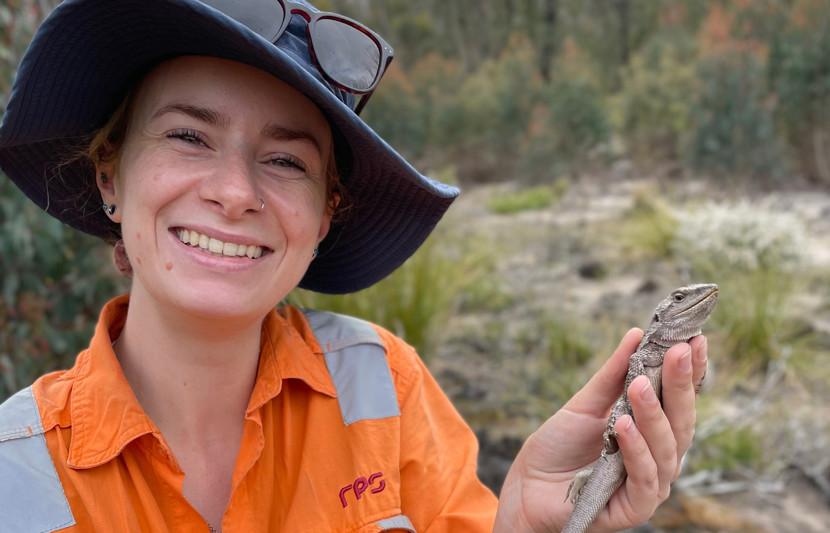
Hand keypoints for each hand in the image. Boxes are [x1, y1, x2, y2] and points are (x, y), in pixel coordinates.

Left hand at [493, 328, 707, 532]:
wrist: (526, 486)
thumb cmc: (559, 446)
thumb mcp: (585, 403)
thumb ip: (613, 374)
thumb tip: (637, 334)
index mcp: (652, 432)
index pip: (680, 400)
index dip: (691, 372)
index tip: (695, 339)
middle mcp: (659, 457)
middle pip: (680, 420)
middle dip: (680, 384)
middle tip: (678, 352)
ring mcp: (650, 484)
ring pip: (665, 448)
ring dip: (653, 415)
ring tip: (638, 386)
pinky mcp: (634, 508)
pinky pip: (644, 479)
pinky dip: (636, 450)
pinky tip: (624, 426)